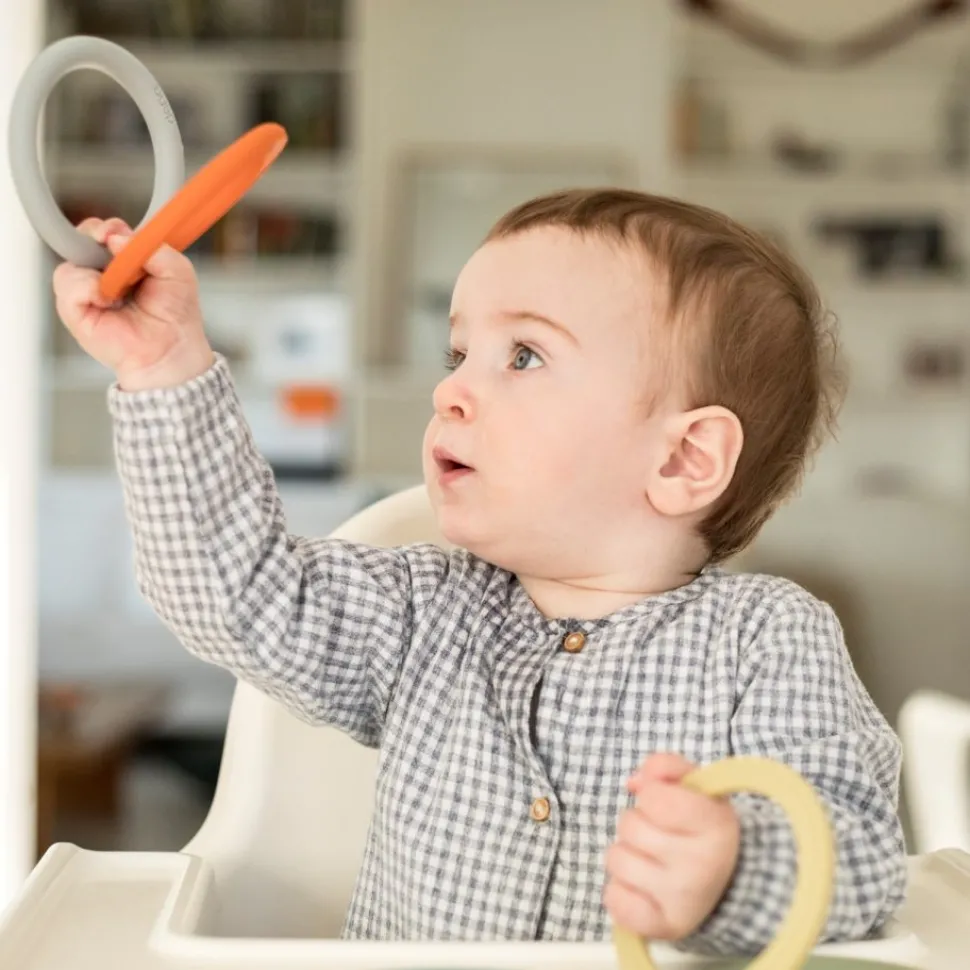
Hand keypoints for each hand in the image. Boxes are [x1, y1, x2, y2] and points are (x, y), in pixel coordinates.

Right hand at [52, 217, 213, 390]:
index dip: (108, 228)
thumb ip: (154, 246)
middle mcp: (102, 274)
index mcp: (125, 261)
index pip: (104, 231)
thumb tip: (118, 237)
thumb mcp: (178, 271)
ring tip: (122, 287)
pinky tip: (108, 300)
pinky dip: (88, 287)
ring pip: (71, 261)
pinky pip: (69, 285)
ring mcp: (86, 292)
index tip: (117, 233)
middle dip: (94, 236)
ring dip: (98, 268)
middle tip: (112, 247)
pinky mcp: (75, 311)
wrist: (171, 350)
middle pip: (80, 239)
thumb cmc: (175, 315)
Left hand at [604, 753, 739, 940]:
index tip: (666, 805)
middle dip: (638, 824)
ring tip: (653, 860)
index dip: (652, 795)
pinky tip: (643, 887)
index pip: (653, 797)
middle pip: (629, 826)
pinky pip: (614, 899)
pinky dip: (620, 891)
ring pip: (616, 859)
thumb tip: (635, 781)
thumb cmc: (704, 827)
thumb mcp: (697, 787)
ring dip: (628, 855)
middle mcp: (701, 863)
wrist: (732, 883)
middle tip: (661, 834)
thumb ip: (665, 768)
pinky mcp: (664, 925)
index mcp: (714, 823)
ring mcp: (682, 898)